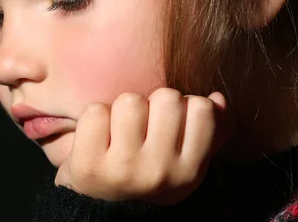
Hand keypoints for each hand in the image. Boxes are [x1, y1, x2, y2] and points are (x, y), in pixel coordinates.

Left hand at [54, 88, 233, 204]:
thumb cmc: (144, 175)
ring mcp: (124, 168)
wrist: (100, 211)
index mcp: (189, 171)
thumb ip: (208, 132)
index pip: (202, 108)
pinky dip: (94, 117)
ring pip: (130, 101)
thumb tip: (218, 99)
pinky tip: (96, 137)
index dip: (182, 107)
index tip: (168, 124)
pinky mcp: (89, 164)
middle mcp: (160, 171)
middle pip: (167, 97)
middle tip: (140, 126)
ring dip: (121, 108)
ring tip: (118, 131)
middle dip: (151, 103)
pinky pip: (96, 112)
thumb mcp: (182, 163)